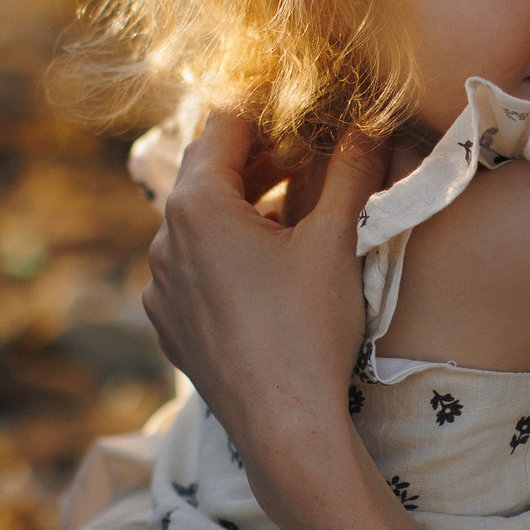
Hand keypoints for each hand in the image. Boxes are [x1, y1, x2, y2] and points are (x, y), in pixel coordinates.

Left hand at [143, 116, 388, 477]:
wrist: (284, 427)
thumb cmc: (308, 329)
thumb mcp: (336, 240)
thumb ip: (351, 171)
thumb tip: (369, 125)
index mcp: (195, 205)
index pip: (225, 125)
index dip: (266, 107)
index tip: (299, 102)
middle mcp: (163, 239)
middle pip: (206, 171)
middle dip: (257, 155)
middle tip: (305, 149)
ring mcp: (160, 286)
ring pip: (198, 222)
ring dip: (242, 205)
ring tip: (293, 207)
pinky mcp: (169, 324)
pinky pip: (192, 268)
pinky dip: (225, 252)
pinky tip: (267, 267)